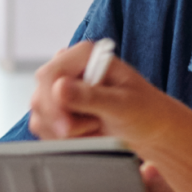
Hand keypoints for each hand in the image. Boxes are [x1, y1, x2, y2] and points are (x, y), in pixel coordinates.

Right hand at [27, 39, 191, 191]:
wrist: (152, 129)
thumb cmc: (146, 112)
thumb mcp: (122, 105)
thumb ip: (91, 97)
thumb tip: (59, 88)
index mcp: (84, 55)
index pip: (49, 75)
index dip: (52, 102)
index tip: (66, 127)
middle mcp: (69, 68)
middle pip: (40, 95)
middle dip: (60, 120)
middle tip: (90, 129)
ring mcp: (62, 88)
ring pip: (39, 114)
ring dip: (64, 130)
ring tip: (96, 127)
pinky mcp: (59, 108)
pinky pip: (44, 126)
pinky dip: (62, 137)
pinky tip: (87, 134)